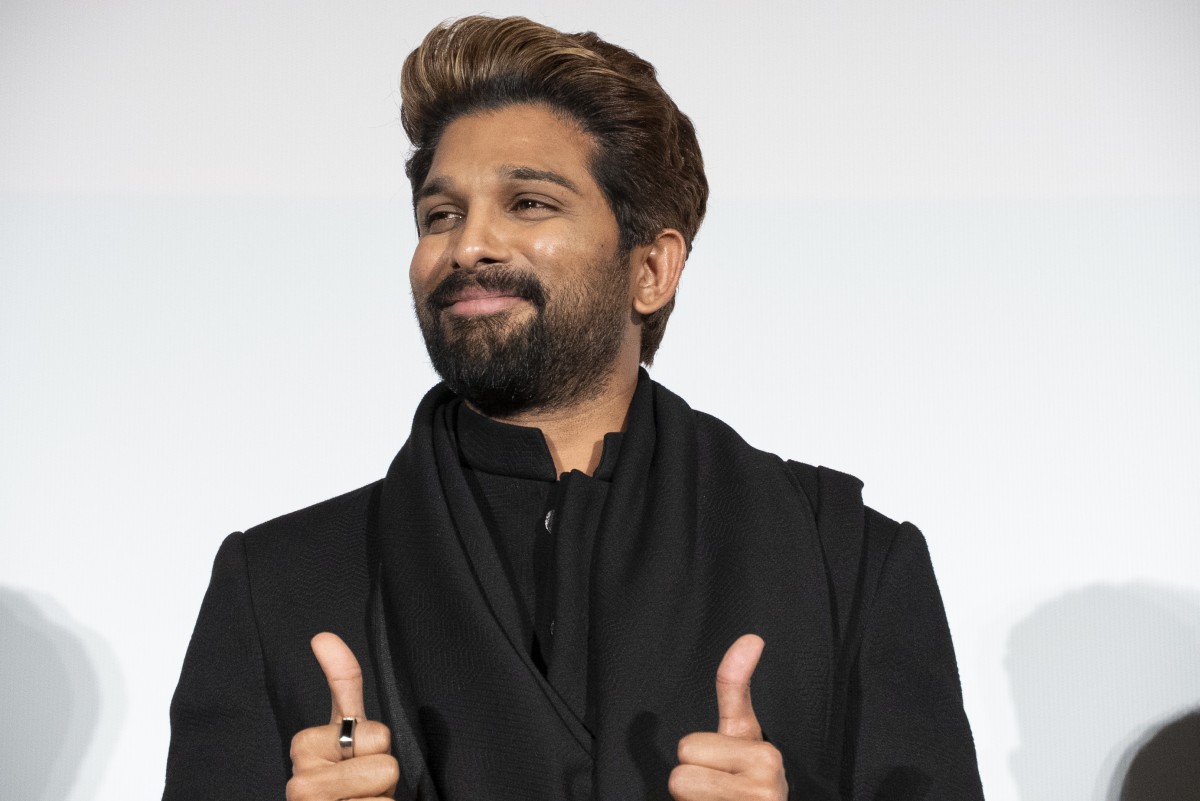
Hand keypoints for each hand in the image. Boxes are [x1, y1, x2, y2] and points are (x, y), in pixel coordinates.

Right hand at [286, 632, 399, 800]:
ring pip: (384, 789)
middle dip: (381, 774)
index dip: (376, 747)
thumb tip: (322, 635)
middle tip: (360, 784)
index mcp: (304, 746)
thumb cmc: (344, 776)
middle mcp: (300, 782)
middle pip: (384, 761)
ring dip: (381, 798)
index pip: (378, 734)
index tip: (353, 756)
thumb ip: (342, 682)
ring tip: (359, 800)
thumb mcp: (345, 727)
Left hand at [669, 634, 787, 800]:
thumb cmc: (750, 779)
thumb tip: (752, 638)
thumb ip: (735, 686)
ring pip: (682, 790)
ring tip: (718, 799)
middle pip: (682, 771)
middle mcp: (767, 785)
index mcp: (765, 755)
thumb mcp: (742, 731)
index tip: (721, 759)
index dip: (697, 757)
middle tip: (718, 787)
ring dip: (693, 799)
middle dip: (693, 779)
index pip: (688, 747)